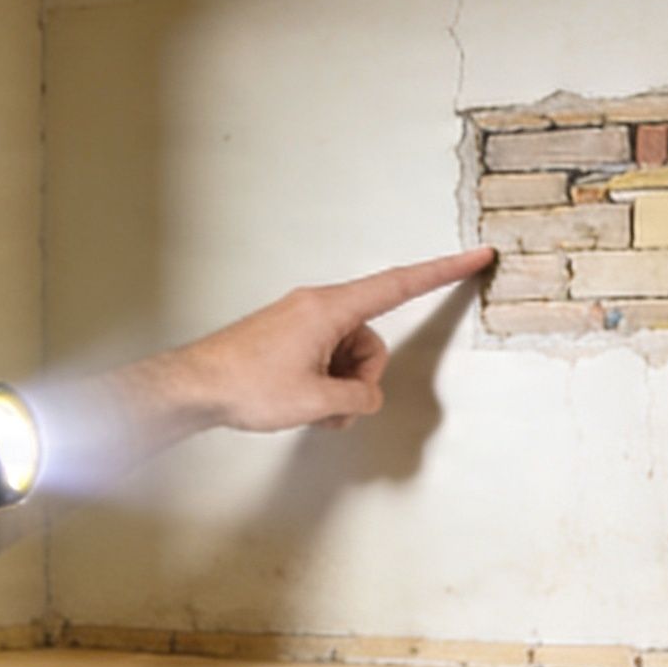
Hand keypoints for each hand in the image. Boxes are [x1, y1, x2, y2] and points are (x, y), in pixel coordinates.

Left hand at [108, 247, 495, 446]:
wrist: (193, 387)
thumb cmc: (245, 386)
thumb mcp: (316, 401)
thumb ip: (358, 399)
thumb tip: (366, 399)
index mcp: (330, 308)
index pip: (399, 285)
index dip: (442, 271)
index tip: (474, 255)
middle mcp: (317, 306)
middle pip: (371, 342)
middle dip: (362, 380)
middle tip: (334, 408)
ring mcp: (301, 321)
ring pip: (348, 356)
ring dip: (339, 390)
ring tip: (312, 411)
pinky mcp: (288, 337)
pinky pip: (325, 359)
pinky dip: (323, 386)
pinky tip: (301, 406)